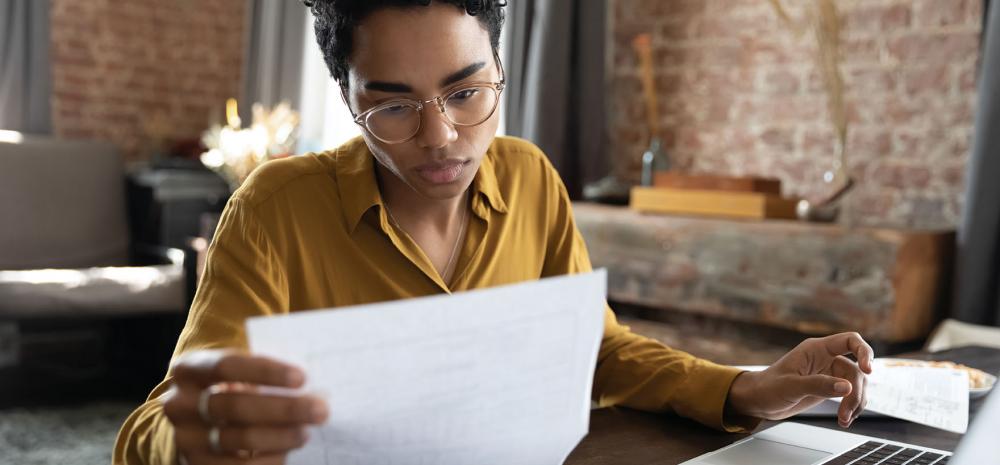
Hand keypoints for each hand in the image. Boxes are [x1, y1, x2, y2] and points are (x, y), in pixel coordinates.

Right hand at [161, 350, 328, 464]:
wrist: (198, 421)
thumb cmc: (231, 387)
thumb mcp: (239, 373)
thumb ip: (264, 374)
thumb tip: (310, 385)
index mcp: (189, 369)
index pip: (226, 366)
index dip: (265, 372)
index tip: (301, 378)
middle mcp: (179, 404)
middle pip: (235, 406)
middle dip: (283, 409)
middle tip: (320, 410)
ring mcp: (185, 438)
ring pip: (237, 439)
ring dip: (279, 437)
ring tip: (306, 432)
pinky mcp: (194, 464)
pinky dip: (266, 461)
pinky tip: (286, 453)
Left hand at [726, 332, 873, 427]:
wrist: (759, 401)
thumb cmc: (768, 388)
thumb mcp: (791, 386)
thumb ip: (818, 385)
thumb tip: (846, 387)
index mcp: (816, 349)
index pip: (850, 340)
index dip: (864, 352)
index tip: (868, 370)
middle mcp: (826, 359)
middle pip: (856, 370)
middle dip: (856, 393)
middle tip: (846, 412)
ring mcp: (829, 373)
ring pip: (856, 384)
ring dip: (855, 403)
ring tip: (844, 420)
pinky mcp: (829, 388)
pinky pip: (850, 395)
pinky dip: (852, 407)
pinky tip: (845, 419)